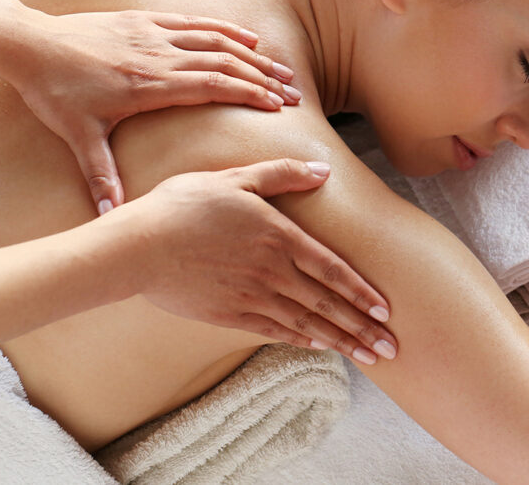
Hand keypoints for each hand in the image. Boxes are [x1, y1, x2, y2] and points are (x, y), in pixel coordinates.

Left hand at [8, 9, 301, 213]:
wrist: (28, 45)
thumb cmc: (53, 92)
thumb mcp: (77, 138)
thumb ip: (100, 175)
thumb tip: (111, 215)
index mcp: (149, 85)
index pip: (212, 86)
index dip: (248, 94)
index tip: (278, 106)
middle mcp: (158, 56)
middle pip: (224, 63)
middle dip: (263, 78)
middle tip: (295, 93)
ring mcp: (153, 33)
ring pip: (215, 40)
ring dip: (253, 54)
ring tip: (283, 68)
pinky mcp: (144, 20)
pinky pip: (194, 21)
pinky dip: (225, 29)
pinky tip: (247, 37)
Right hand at [106, 159, 397, 364]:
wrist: (137, 246)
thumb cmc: (183, 205)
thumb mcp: (235, 177)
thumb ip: (281, 174)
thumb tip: (322, 170)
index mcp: (278, 236)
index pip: (332, 269)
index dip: (361, 291)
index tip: (384, 311)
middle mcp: (272, 270)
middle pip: (327, 303)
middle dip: (362, 328)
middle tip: (391, 348)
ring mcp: (252, 296)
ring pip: (306, 323)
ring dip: (340, 341)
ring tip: (368, 357)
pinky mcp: (230, 314)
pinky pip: (275, 331)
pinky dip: (301, 340)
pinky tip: (320, 347)